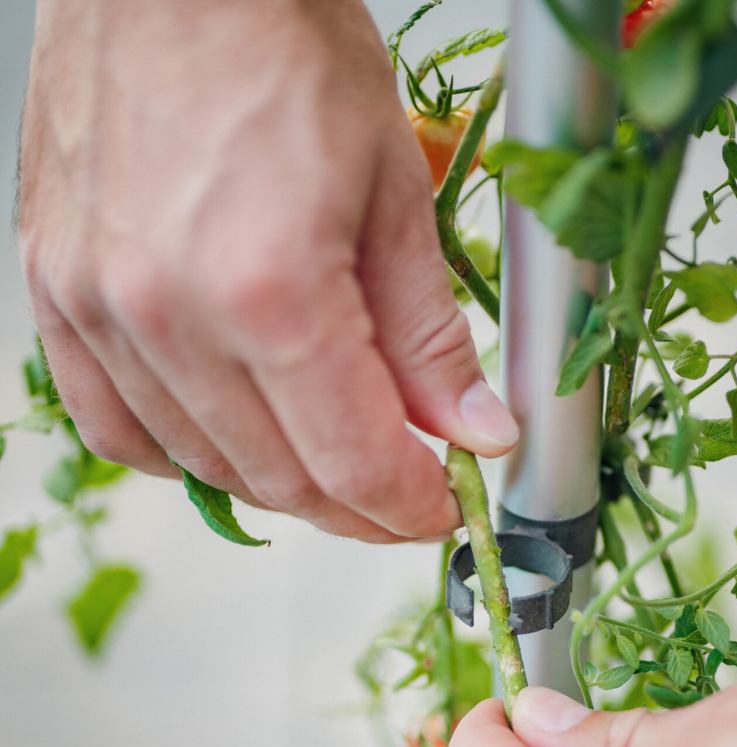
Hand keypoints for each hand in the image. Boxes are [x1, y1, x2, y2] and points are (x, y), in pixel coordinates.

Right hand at [18, 0, 516, 542]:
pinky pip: (121, 430)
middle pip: (282, 480)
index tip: (444, 507)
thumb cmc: (284, 47)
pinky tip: (235, 435)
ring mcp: (100, 310)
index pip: (354, 460)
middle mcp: (170, 314)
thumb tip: (473, 430)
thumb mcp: (396, 194)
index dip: (411, 506)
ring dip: (285, 484)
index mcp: (271, 289)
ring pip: (206, 467)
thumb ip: (430, 338)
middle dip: (359, 507)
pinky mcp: (60, 297)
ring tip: (336, 457)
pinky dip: (192, 454)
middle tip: (405, 491)